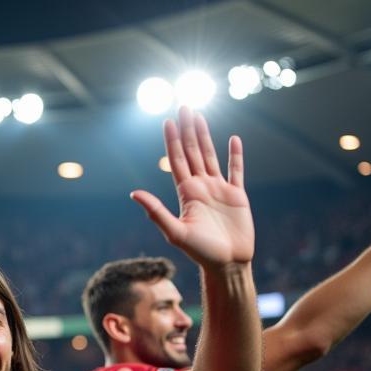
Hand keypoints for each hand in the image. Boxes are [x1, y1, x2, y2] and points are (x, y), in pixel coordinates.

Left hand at [131, 107, 253, 267]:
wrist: (227, 265)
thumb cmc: (200, 253)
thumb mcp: (175, 232)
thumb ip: (156, 212)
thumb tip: (133, 193)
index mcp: (186, 194)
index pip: (176, 161)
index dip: (172, 140)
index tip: (167, 121)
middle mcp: (201, 188)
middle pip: (192, 152)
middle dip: (187, 130)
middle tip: (183, 105)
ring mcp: (219, 190)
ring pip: (210, 156)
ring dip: (205, 136)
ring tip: (199, 116)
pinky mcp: (237, 196)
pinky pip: (236, 171)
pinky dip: (235, 155)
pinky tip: (233, 139)